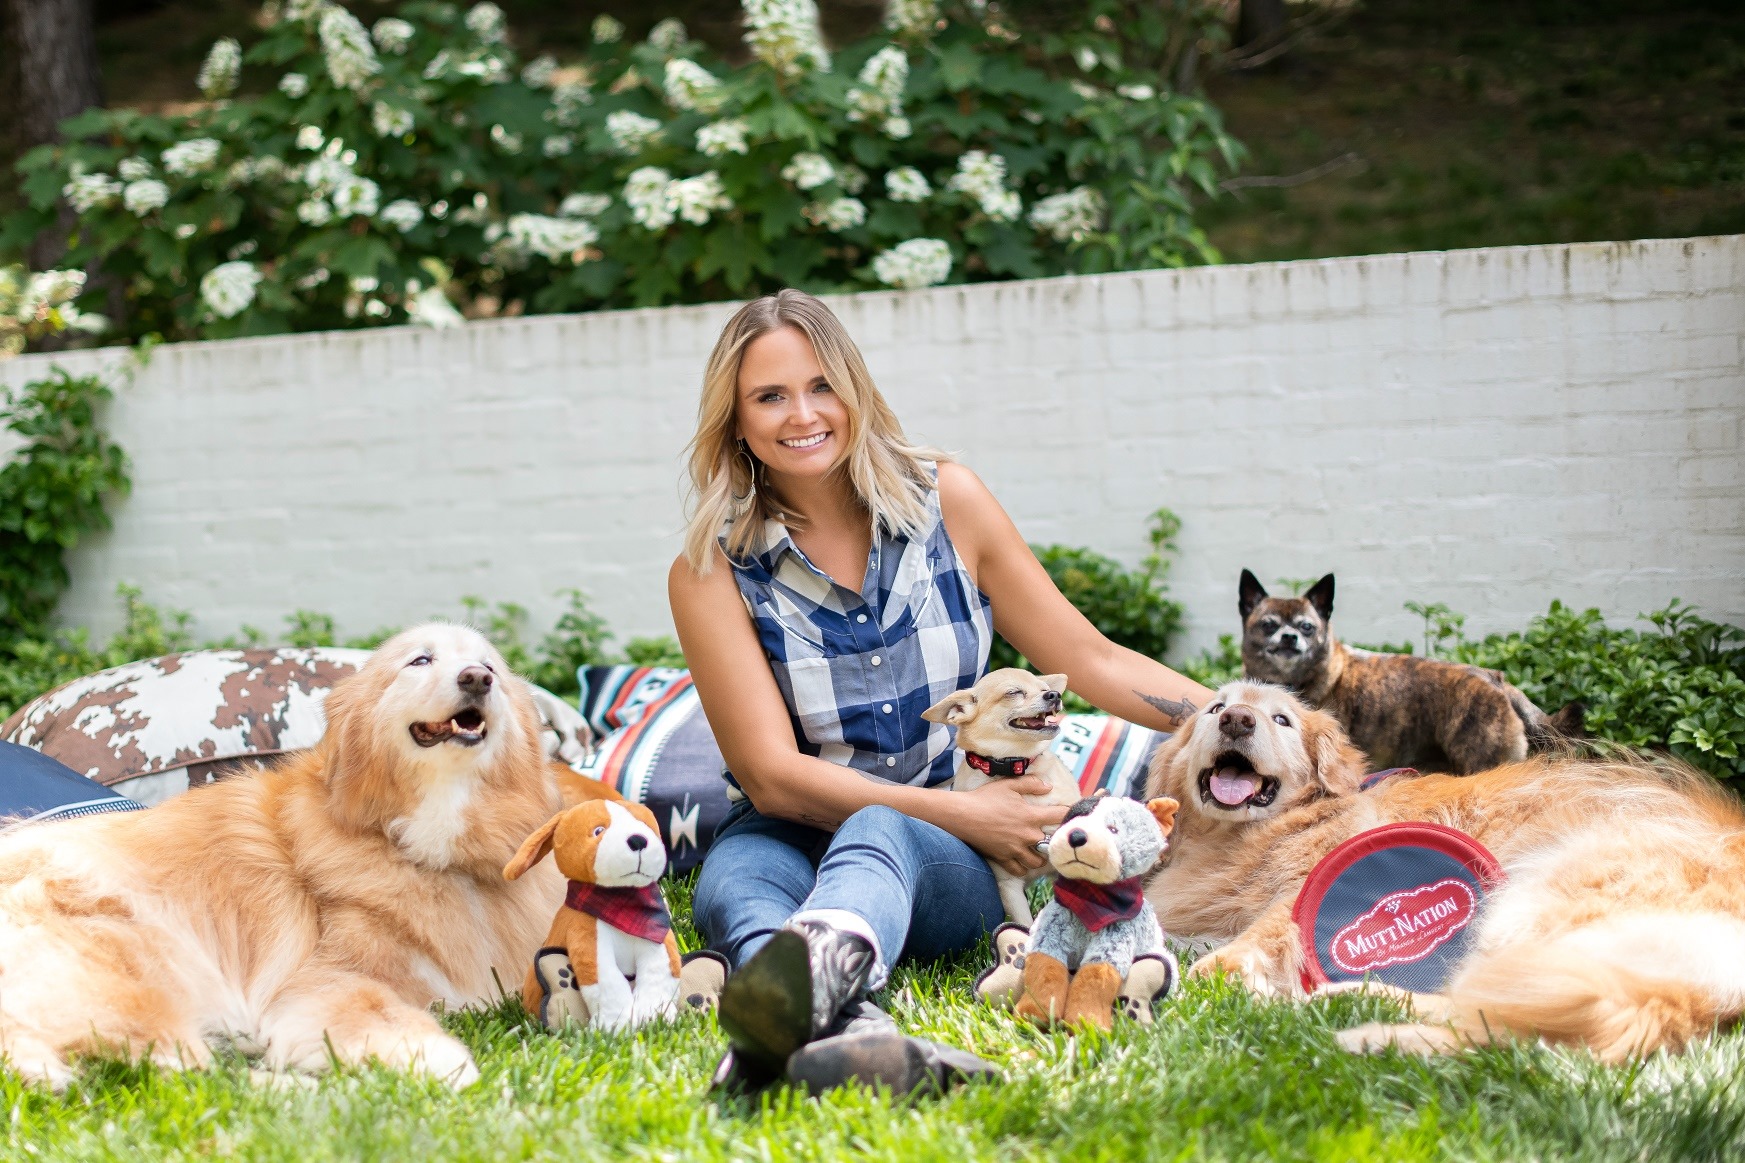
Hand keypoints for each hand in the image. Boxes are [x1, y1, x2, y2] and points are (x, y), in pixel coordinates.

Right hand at [950, 777, 1071, 877]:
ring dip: (1040, 857)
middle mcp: (1027, 836)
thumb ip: (1031, 784)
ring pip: (1038, 862)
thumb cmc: (985, 798)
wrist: (962, 815)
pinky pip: (1019, 870)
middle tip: (1054, 838)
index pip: (1060, 815)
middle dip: (1054, 841)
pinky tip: (1022, 862)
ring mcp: (1016, 849)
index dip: (1071, 813)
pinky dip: (1023, 868)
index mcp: (1031, 816)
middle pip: (1052, 844)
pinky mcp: (1003, 859)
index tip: (1076, 814)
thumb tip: (1048, 786)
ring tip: (1039, 852)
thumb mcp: (1009, 785)